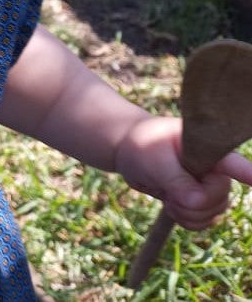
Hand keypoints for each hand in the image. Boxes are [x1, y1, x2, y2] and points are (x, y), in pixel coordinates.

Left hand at [115, 115, 251, 229]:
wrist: (128, 153)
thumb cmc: (142, 146)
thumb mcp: (155, 160)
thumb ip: (178, 182)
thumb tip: (197, 203)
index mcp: (208, 149)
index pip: (234, 164)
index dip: (248, 173)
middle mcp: (216, 169)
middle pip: (217, 199)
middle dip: (189, 200)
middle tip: (166, 181)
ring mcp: (210, 186)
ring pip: (211, 215)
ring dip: (185, 211)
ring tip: (167, 191)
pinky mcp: (201, 200)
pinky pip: (202, 222)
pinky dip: (185, 219)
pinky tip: (172, 203)